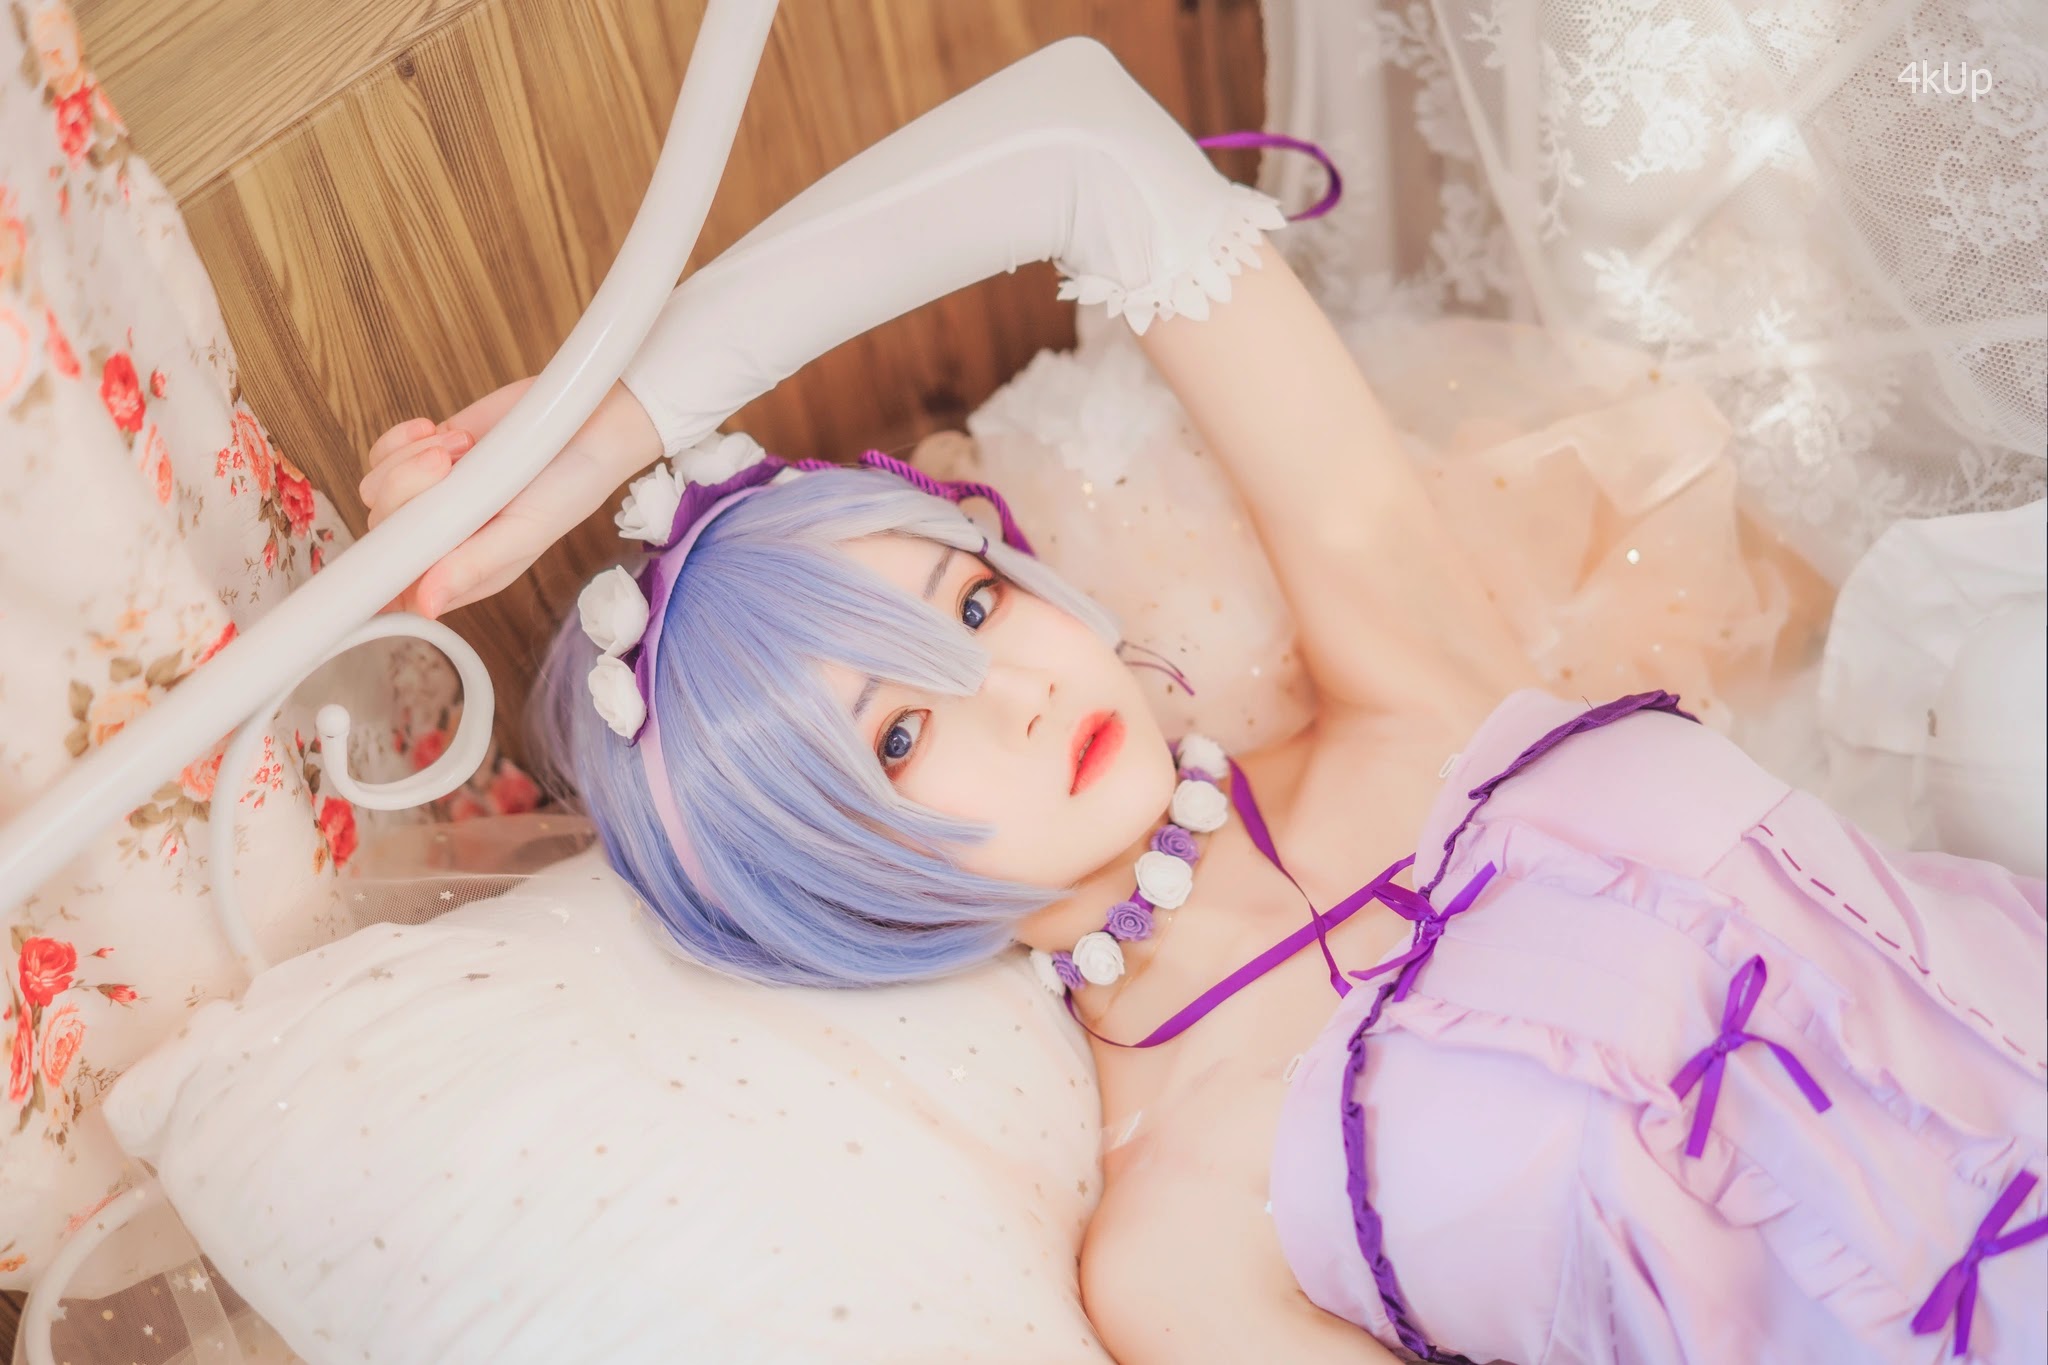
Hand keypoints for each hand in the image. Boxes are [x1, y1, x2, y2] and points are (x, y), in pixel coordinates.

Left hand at [358, 378, 662, 617]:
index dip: (384, 569)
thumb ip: (474, 565)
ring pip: (377, 490)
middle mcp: (444, 538)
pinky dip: (403, 440)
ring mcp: (433, 496)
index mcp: (466, 570)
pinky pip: (384, 454)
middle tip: (449, 467)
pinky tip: (441, 434)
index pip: (401, 588)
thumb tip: (425, 605)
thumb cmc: (571, 486)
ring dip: (409, 461)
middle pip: (383, 531)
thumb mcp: (527, 533)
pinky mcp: (427, 455)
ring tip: (459, 447)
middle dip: (406, 492)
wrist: (591, 423)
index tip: (396, 539)